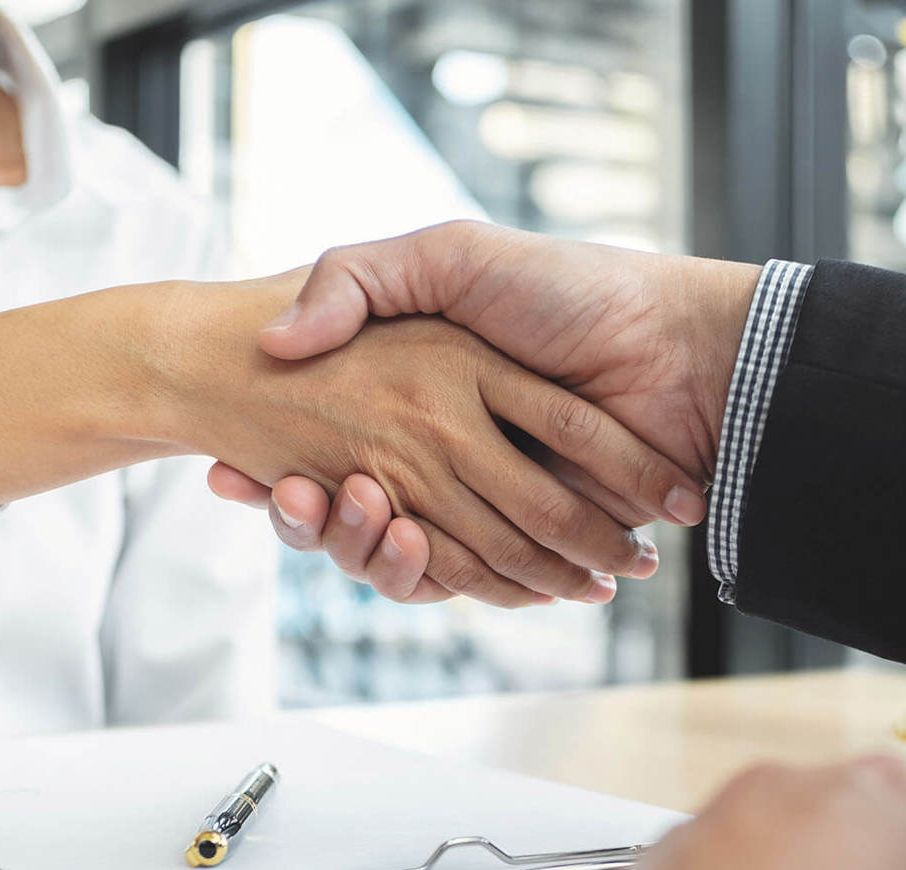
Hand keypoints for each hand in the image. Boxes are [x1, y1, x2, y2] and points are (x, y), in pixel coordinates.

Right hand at [170, 277, 705, 606]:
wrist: (681, 353)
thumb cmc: (575, 292)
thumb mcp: (454, 256)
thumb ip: (364, 277)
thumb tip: (278, 337)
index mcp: (433, 394)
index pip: (338, 442)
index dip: (284, 460)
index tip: (225, 466)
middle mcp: (455, 452)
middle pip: (356, 506)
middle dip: (304, 510)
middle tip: (260, 490)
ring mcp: (490, 502)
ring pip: (396, 548)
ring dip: (345, 540)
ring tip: (313, 506)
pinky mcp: (531, 545)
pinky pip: (456, 576)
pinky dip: (415, 572)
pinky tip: (388, 540)